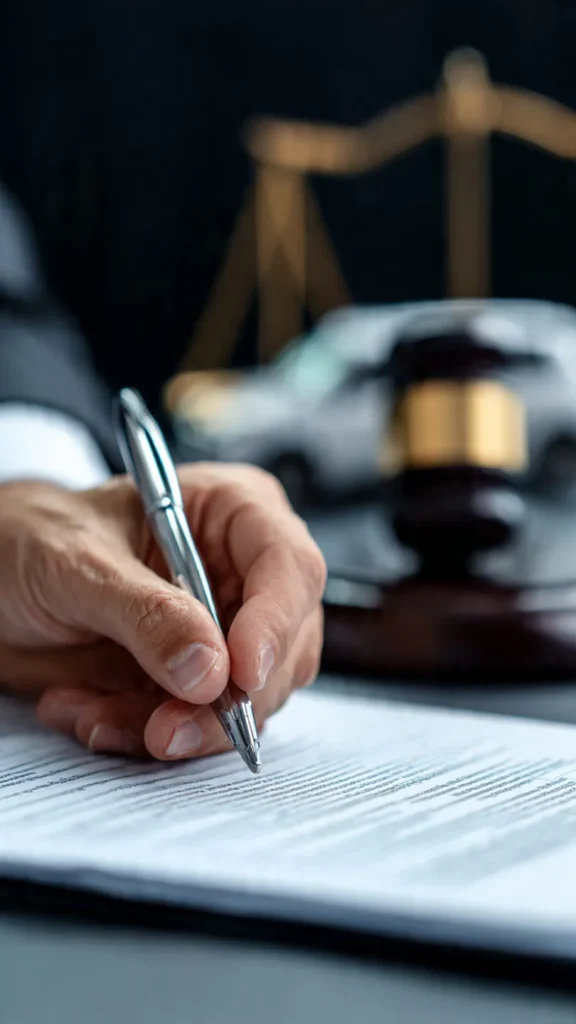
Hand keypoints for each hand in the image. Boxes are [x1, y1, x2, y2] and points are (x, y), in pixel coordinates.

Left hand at [0, 465, 325, 759]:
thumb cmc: (37, 539)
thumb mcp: (80, 563)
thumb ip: (147, 613)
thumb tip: (210, 668)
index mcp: (233, 512)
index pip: (289, 566)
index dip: (275, 624)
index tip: (240, 675)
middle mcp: (241, 573)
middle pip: (281, 648)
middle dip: (225, 702)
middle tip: (167, 729)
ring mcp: (222, 631)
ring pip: (244, 702)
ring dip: (175, 725)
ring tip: (97, 715)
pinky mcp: (194, 680)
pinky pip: (196, 726)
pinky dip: (142, 733)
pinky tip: (88, 713)